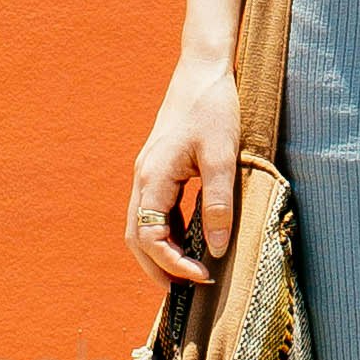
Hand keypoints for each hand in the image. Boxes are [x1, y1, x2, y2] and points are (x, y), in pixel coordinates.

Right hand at [126, 54, 238, 286]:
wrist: (203, 69)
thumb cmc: (214, 108)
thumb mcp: (223, 156)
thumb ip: (218, 204)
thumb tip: (216, 249)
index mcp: (153, 177)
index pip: (150, 237)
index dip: (173, 264)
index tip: (204, 276)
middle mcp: (142, 177)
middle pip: (136, 237)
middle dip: (157, 267)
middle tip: (186, 290)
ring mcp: (147, 172)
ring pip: (140, 224)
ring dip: (158, 251)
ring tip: (186, 272)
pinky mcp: (157, 167)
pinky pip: (152, 209)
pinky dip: (164, 231)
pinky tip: (187, 239)